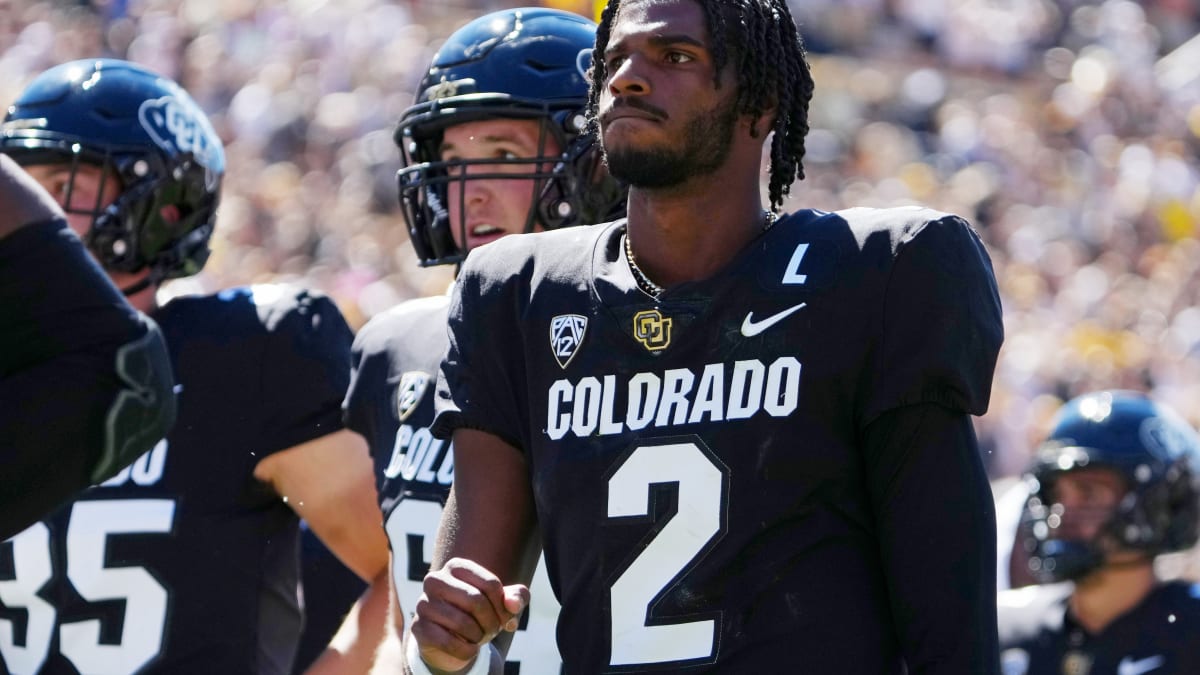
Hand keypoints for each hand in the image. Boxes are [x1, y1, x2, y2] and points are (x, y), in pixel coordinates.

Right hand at [409, 557, 529, 672]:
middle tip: (493, 631)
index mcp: (457, 567)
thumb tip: (512, 604)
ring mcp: (423, 603)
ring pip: (462, 622)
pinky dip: (466, 651)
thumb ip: (517, 597)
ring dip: (479, 637)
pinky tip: (470, 649)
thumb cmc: (481, 613)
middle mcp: (435, 580)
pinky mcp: (418, 628)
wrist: (452, 638)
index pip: (491, 584)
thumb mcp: (503, 603)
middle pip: (476, 601)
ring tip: (480, 638)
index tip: (506, 618)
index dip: (504, 607)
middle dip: (492, 622)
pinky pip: (448, 642)